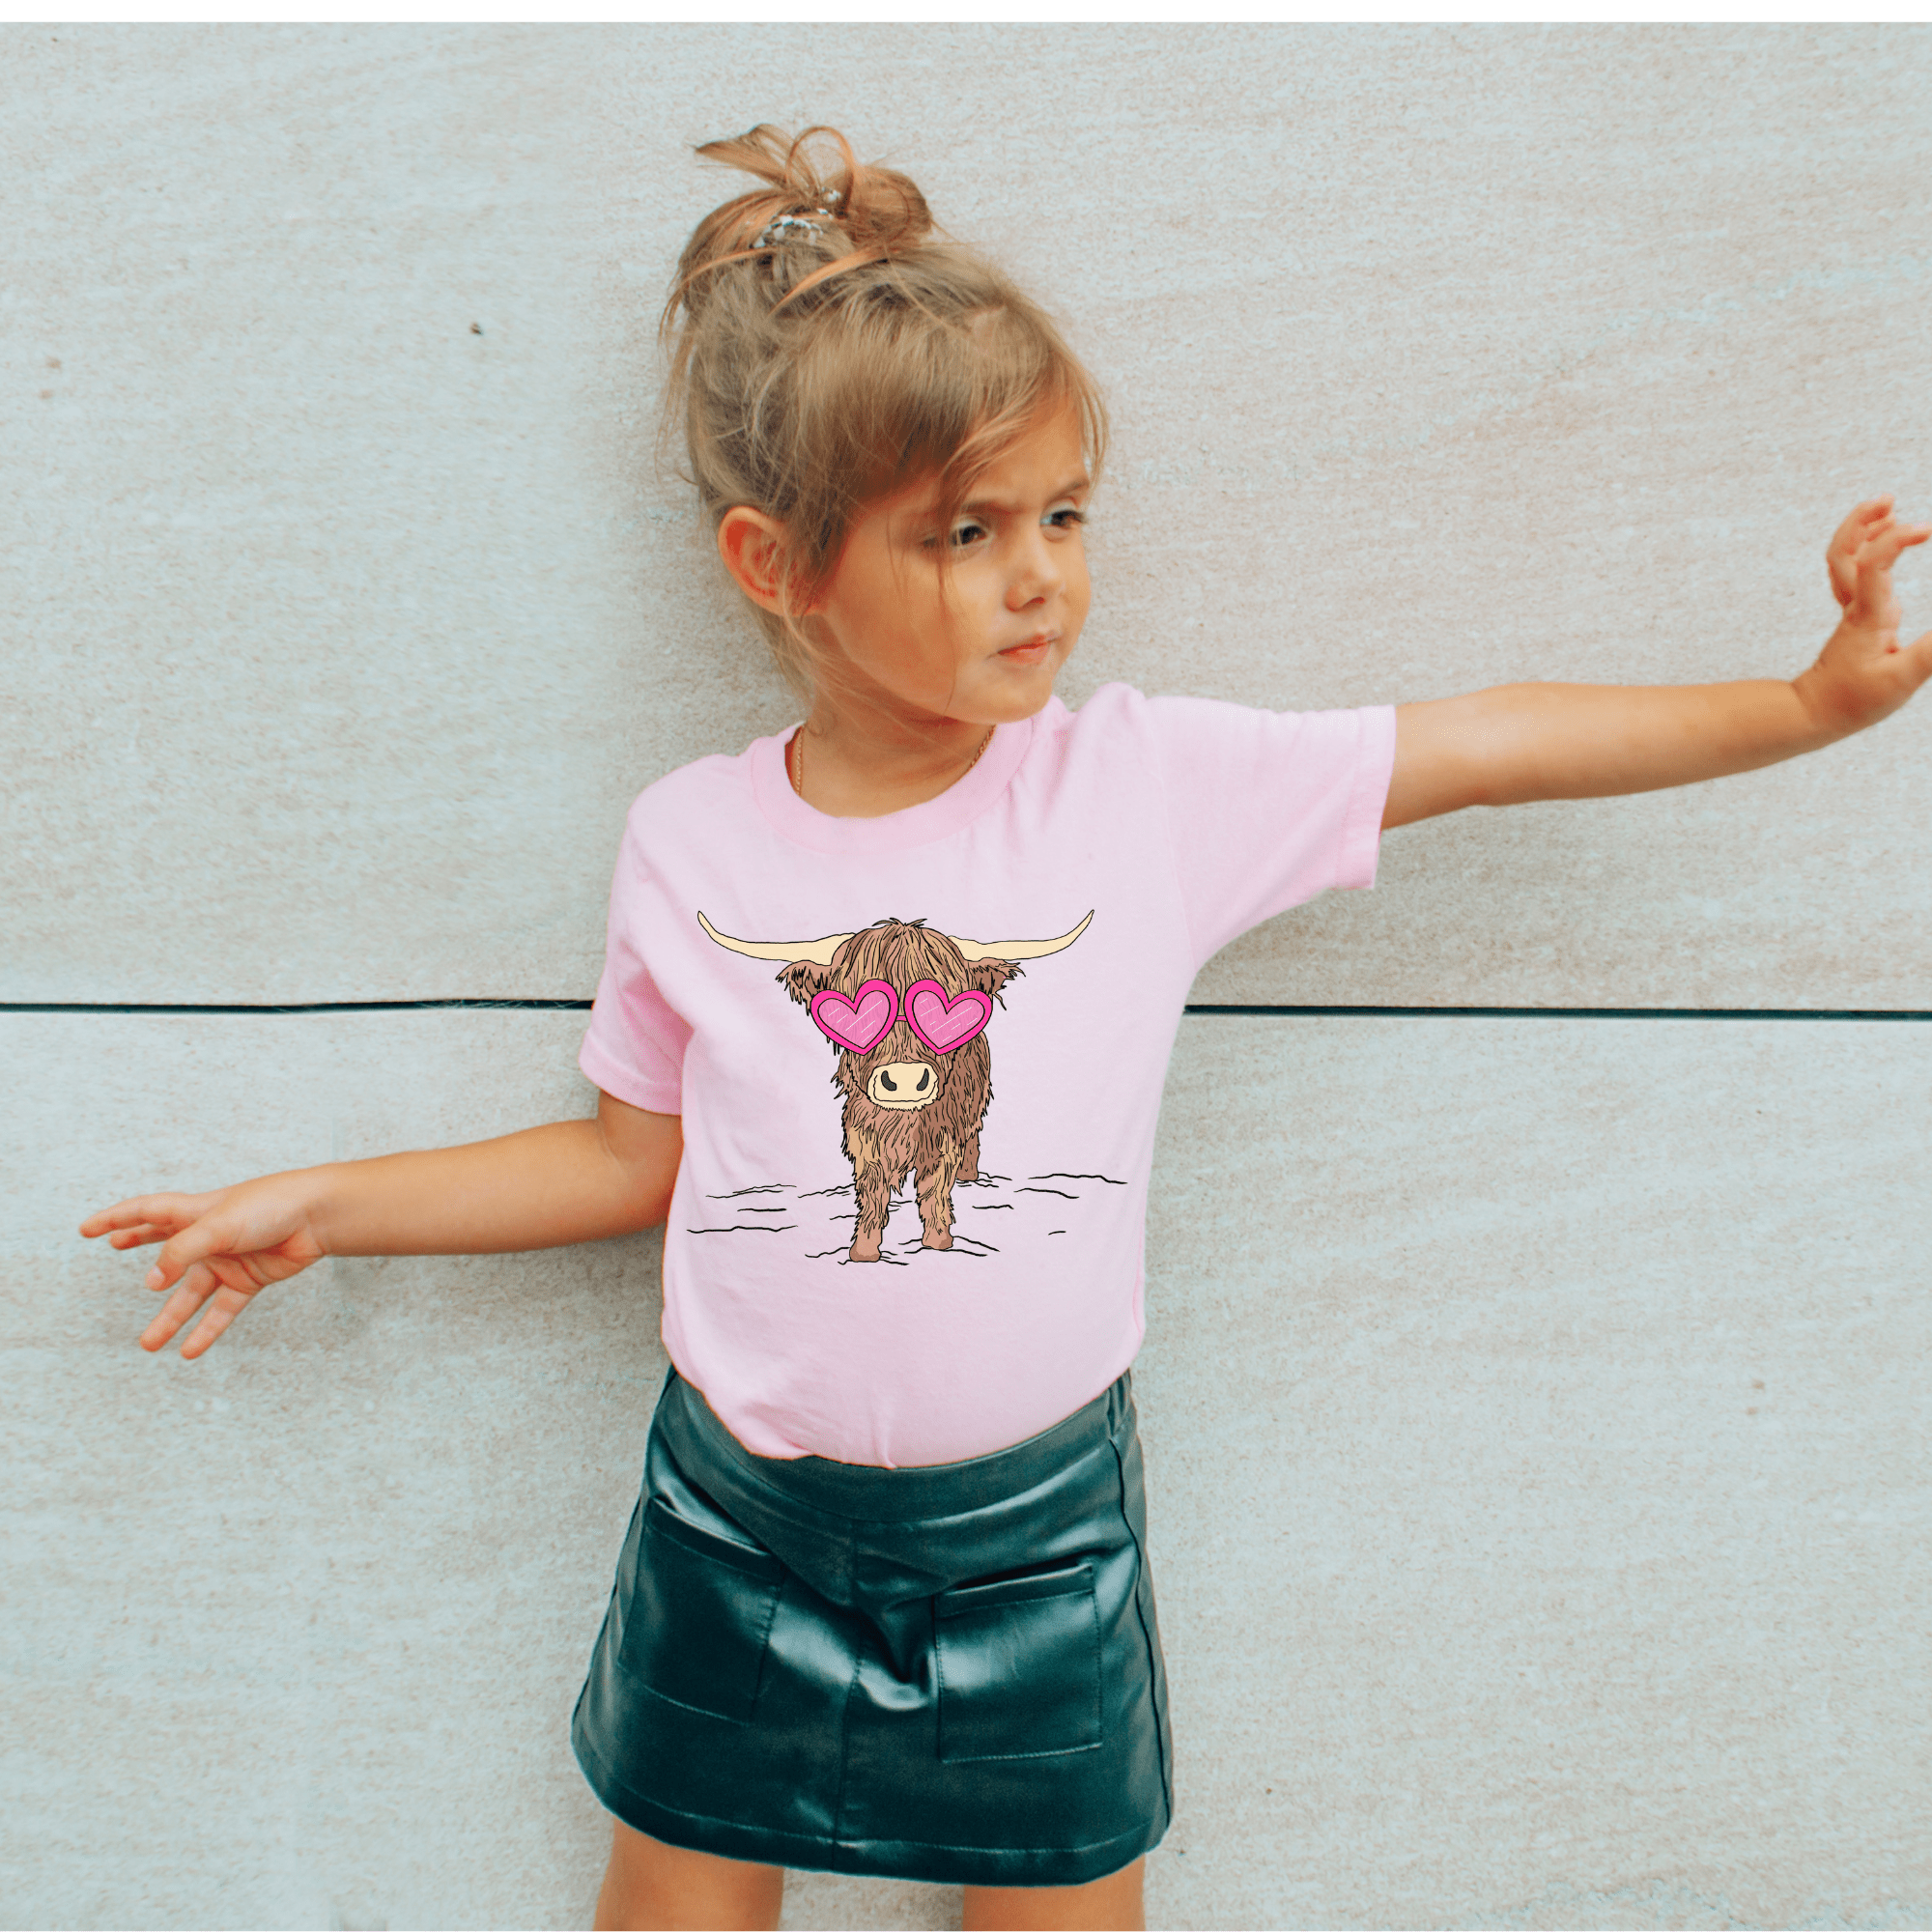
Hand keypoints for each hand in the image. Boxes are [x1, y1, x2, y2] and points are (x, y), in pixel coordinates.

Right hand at [79, 1172, 329, 1358]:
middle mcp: (208, 1235)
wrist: (317, 1217)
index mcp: (195, 1211)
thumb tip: (151, 1282)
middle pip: (165, 1244)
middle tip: (113, 1249)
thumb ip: (180, 1252)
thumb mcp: (216, 1225)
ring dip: (170, 1319)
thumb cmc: (269, 1206)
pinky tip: (189, 1351)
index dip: (116, 1219)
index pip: (146, 1212)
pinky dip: (206, 1330)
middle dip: (138, 1244)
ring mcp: (228, 1258)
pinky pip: (222, 1310)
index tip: (88, 1230)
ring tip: (147, 1345)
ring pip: (190, 1293)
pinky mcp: (249, 1279)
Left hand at [1799, 497, 1931, 735]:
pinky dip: (1868, 551)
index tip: (1926, 529)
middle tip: (1889, 498)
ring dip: (1862, 530)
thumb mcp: (1903, 679)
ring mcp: (1853, 610)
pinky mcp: (1854, 618)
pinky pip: (1853, 574)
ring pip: (1845, 560)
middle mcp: (1856, 606)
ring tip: (1889, 508)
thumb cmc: (1855, 701)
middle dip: (1863, 521)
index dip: (1896, 540)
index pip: (1874, 564)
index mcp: (1868, 615)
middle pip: (1845, 552)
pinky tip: (1886, 545)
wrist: (1816, 714)